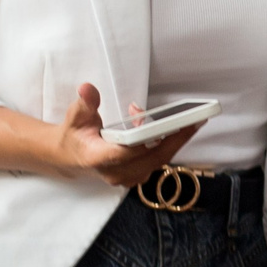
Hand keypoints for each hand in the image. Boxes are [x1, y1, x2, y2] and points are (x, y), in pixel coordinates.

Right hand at [55, 84, 201, 188]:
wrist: (71, 158)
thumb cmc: (75, 136)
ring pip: (158, 162)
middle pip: (151, 159)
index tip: (162, 128)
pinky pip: (158, 162)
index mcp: (98, 158)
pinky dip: (168, 145)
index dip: (144, 142)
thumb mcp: (75, 116)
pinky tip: (175, 128)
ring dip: (174, 141)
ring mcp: (127, 177)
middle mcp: (115, 172)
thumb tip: (87, 89)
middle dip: (175, 139)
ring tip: (190, 120)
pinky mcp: (136, 176)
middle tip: (194, 120)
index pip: (124, 153)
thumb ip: (85, 103)